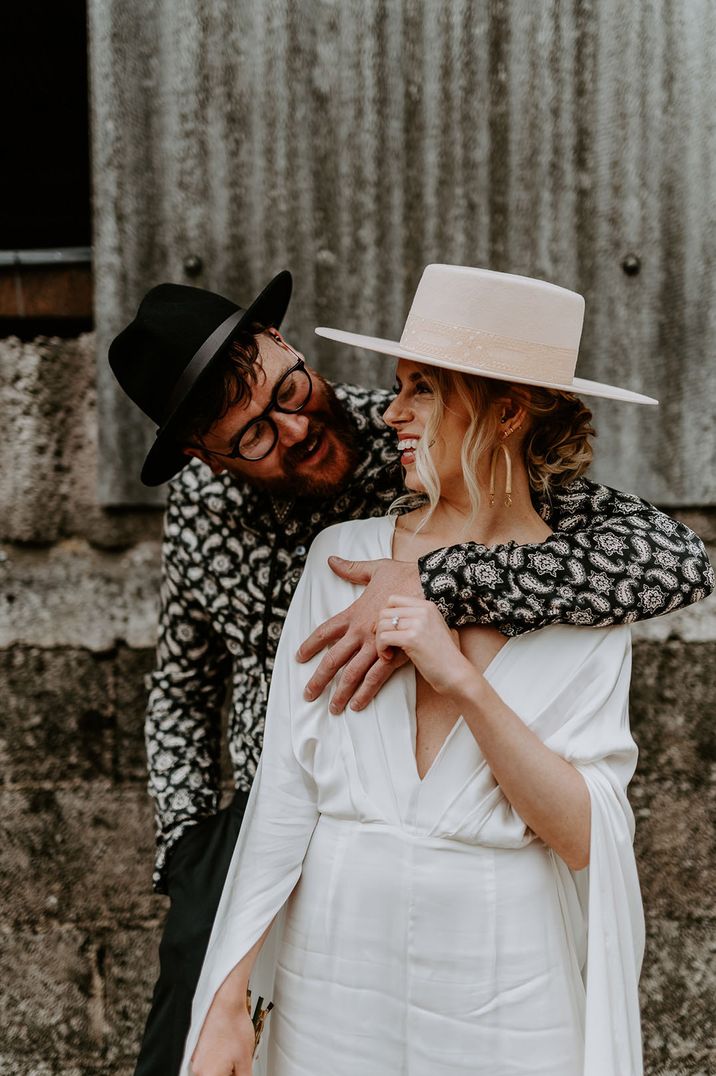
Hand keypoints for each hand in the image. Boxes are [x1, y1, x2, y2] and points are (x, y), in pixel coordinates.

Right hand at [190, 993, 255, 1075]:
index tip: (240, 1071)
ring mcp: (196, 1059)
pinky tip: (230, 1049)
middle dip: (231, 1073)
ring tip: (237, 1056)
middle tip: (240, 1064)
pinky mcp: (198, 1050)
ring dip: (227, 1068)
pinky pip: (209, 1062)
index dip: (235, 1075)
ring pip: (214, 1071)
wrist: (226, 1003)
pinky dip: (220, 1060)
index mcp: (209, 1075)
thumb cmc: (233, 1026)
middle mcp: (198, 1069)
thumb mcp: (245, 1059)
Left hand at [296, 556, 422, 712]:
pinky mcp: (396, 652)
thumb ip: (352, 568)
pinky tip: (357, 704)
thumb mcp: (376, 568)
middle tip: (308, 694)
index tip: (298, 657)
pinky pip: (376, 677)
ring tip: (333, 708)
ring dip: (341, 692)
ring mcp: (378, 643)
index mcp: (355, 613)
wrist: (434, 584)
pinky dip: (365, 692)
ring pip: (353, 673)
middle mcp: (362, 630)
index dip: (310, 645)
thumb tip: (331, 560)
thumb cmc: (407, 575)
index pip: (325, 631)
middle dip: (319, 678)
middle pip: (334, 658)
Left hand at [376, 595, 471, 695]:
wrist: (455, 673)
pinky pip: (384, 638)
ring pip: (382, 625)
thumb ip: (416, 619)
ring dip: (379, 641)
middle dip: (379, 630)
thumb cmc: (443, 656)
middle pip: (384, 612)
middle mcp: (423, 611)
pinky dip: (381, 649)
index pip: (393, 600)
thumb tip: (388, 619)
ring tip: (387, 653)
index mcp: (427, 606)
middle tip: (385, 645)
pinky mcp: (412, 639)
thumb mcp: (433, 628)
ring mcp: (418, 623)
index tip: (387, 631)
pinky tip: (389, 658)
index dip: (385, 616)